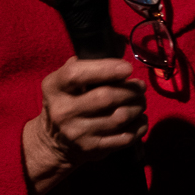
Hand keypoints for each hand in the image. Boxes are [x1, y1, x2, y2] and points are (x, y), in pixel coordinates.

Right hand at [23, 57, 147, 194]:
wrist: (53, 142)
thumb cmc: (68, 101)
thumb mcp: (66, 81)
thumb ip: (88, 64)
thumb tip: (119, 45)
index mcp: (54, 88)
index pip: (77, 74)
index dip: (106, 69)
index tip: (127, 68)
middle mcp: (63, 111)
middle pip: (106, 97)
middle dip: (131, 90)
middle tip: (140, 87)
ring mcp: (77, 133)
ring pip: (120, 117)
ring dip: (138, 107)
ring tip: (140, 101)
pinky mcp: (93, 150)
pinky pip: (126, 137)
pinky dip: (139, 126)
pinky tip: (140, 119)